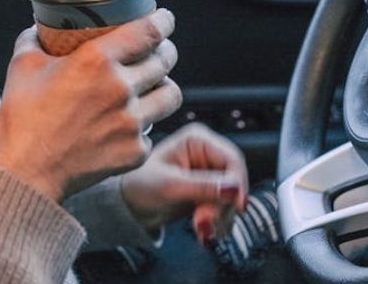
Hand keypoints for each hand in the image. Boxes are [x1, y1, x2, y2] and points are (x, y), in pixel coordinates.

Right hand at [0, 10, 181, 202]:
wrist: (25, 172)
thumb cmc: (21, 118)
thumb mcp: (22, 65)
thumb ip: (34, 39)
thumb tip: (39, 29)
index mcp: (96, 61)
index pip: (148, 32)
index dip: (163, 21)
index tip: (164, 19)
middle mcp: (121, 89)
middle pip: (165, 60)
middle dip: (165, 51)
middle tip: (157, 50)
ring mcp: (131, 123)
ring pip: (171, 95)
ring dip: (162, 86)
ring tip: (151, 86)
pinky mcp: (135, 151)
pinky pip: (152, 130)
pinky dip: (142, 125)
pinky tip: (125, 123)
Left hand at [119, 122, 247, 237]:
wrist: (130, 206)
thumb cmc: (140, 186)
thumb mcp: (170, 186)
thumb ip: (203, 186)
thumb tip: (234, 189)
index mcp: (197, 140)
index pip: (232, 159)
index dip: (237, 183)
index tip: (236, 205)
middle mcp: (207, 153)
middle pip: (235, 181)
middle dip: (222, 205)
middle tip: (204, 222)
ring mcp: (210, 173)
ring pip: (233, 198)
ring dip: (220, 217)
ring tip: (199, 227)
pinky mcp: (210, 191)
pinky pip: (226, 208)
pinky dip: (218, 221)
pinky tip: (203, 229)